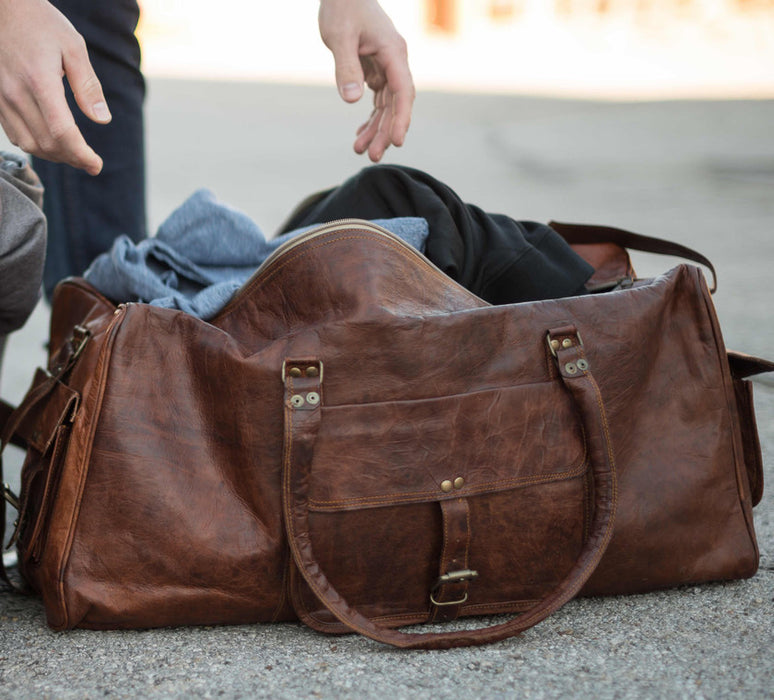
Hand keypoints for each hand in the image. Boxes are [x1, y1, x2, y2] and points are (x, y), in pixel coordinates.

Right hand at [0, 0, 110, 174]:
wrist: (1, 6)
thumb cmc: (40, 22)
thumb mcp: (73, 46)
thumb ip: (88, 86)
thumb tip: (103, 119)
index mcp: (39, 81)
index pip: (62, 132)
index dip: (81, 155)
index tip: (96, 165)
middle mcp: (16, 93)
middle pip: (47, 144)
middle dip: (72, 159)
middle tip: (90, 163)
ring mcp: (1, 97)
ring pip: (28, 144)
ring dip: (54, 156)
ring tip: (74, 155)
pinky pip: (13, 133)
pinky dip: (35, 144)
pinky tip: (51, 142)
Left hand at [318, 0, 414, 161]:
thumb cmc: (342, 8)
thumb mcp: (339, 37)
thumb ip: (346, 68)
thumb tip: (352, 100)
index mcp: (393, 52)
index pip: (403, 92)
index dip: (401, 118)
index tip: (396, 141)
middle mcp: (395, 61)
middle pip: (396, 104)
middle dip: (385, 131)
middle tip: (373, 156)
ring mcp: (387, 67)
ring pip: (386, 105)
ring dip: (376, 129)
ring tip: (361, 150)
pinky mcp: (376, 69)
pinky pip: (378, 99)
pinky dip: (370, 117)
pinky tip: (361, 134)